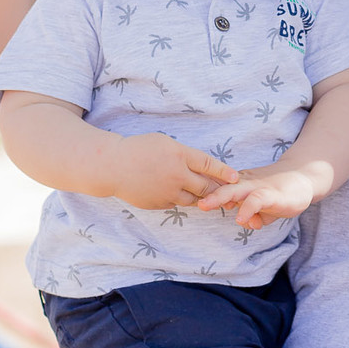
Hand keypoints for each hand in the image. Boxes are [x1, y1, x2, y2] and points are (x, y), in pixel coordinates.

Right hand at [107, 134, 236, 210]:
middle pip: (206, 187)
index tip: (235, 177)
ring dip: (202, 197)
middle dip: (218, 190)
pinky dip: (182, 199)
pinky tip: (181, 194)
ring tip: (210, 196)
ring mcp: (168, 192)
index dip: (224, 172)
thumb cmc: (139, 149)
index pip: (208, 165)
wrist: (112, 166)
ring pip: (194, 199)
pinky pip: (177, 203)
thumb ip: (185, 155)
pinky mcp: (159, 204)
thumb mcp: (165, 143)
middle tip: (228, 192)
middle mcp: (176, 176)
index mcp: (179, 155)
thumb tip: (202, 167)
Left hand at [196, 165, 316, 229]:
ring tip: (205, 206)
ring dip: (219, 197)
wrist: (305, 180)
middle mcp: (246, 184)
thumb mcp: (265, 208)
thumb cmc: (281, 193)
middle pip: (222, 187)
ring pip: (235, 190)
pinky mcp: (271, 194)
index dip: (205, 195)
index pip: (220, 189)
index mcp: (241, 185)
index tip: (187, 200)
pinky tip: (241, 219)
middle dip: (204, 194)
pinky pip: (256, 200)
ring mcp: (258, 188)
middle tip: (188, 200)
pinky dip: (247, 209)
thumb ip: (255, 215)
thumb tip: (248, 223)